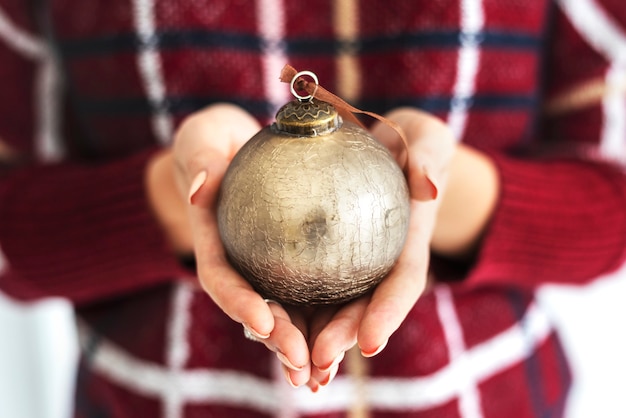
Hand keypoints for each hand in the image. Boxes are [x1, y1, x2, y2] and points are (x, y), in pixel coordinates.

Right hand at [171, 104, 315, 386]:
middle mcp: (239, 261)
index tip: (264, 323)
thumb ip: (200, 156)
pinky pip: (312, 288)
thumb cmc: (216, 138)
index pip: (221, 277)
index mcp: (213, 240)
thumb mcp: (203, 135)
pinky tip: (356, 337)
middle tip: (302, 362)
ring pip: (286, 309)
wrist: (240, 143)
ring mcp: (265, 265)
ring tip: (325, 371)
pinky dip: (327, 316)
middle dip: (277, 339)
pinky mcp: (292, 260)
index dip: (239, 303)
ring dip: (304, 342)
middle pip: (256, 307)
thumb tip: (201, 188)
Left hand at [305, 108, 455, 384]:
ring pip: (334, 303)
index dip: (389, 313)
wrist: (384, 146)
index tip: (370, 343)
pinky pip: (307, 279)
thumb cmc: (409, 141)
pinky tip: (264, 319)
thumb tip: (428, 188)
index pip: (403, 282)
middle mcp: (383, 260)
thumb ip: (427, 156)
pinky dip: (292, 304)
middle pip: (365, 306)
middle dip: (345, 337)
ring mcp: (357, 261)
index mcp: (410, 241)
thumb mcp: (425, 138)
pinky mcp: (329, 254)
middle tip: (317, 360)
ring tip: (291, 360)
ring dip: (314, 335)